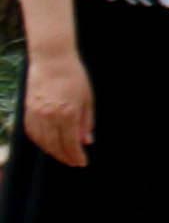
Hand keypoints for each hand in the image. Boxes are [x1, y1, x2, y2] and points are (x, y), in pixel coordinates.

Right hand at [21, 49, 89, 167]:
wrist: (52, 59)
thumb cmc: (74, 76)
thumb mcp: (88, 99)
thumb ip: (86, 122)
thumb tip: (86, 141)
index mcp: (68, 113)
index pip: (70, 143)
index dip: (76, 156)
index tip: (82, 163)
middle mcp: (50, 116)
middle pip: (56, 145)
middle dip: (65, 157)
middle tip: (73, 162)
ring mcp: (36, 113)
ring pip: (42, 141)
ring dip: (52, 152)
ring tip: (62, 156)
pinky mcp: (27, 109)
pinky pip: (32, 132)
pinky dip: (39, 141)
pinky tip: (47, 145)